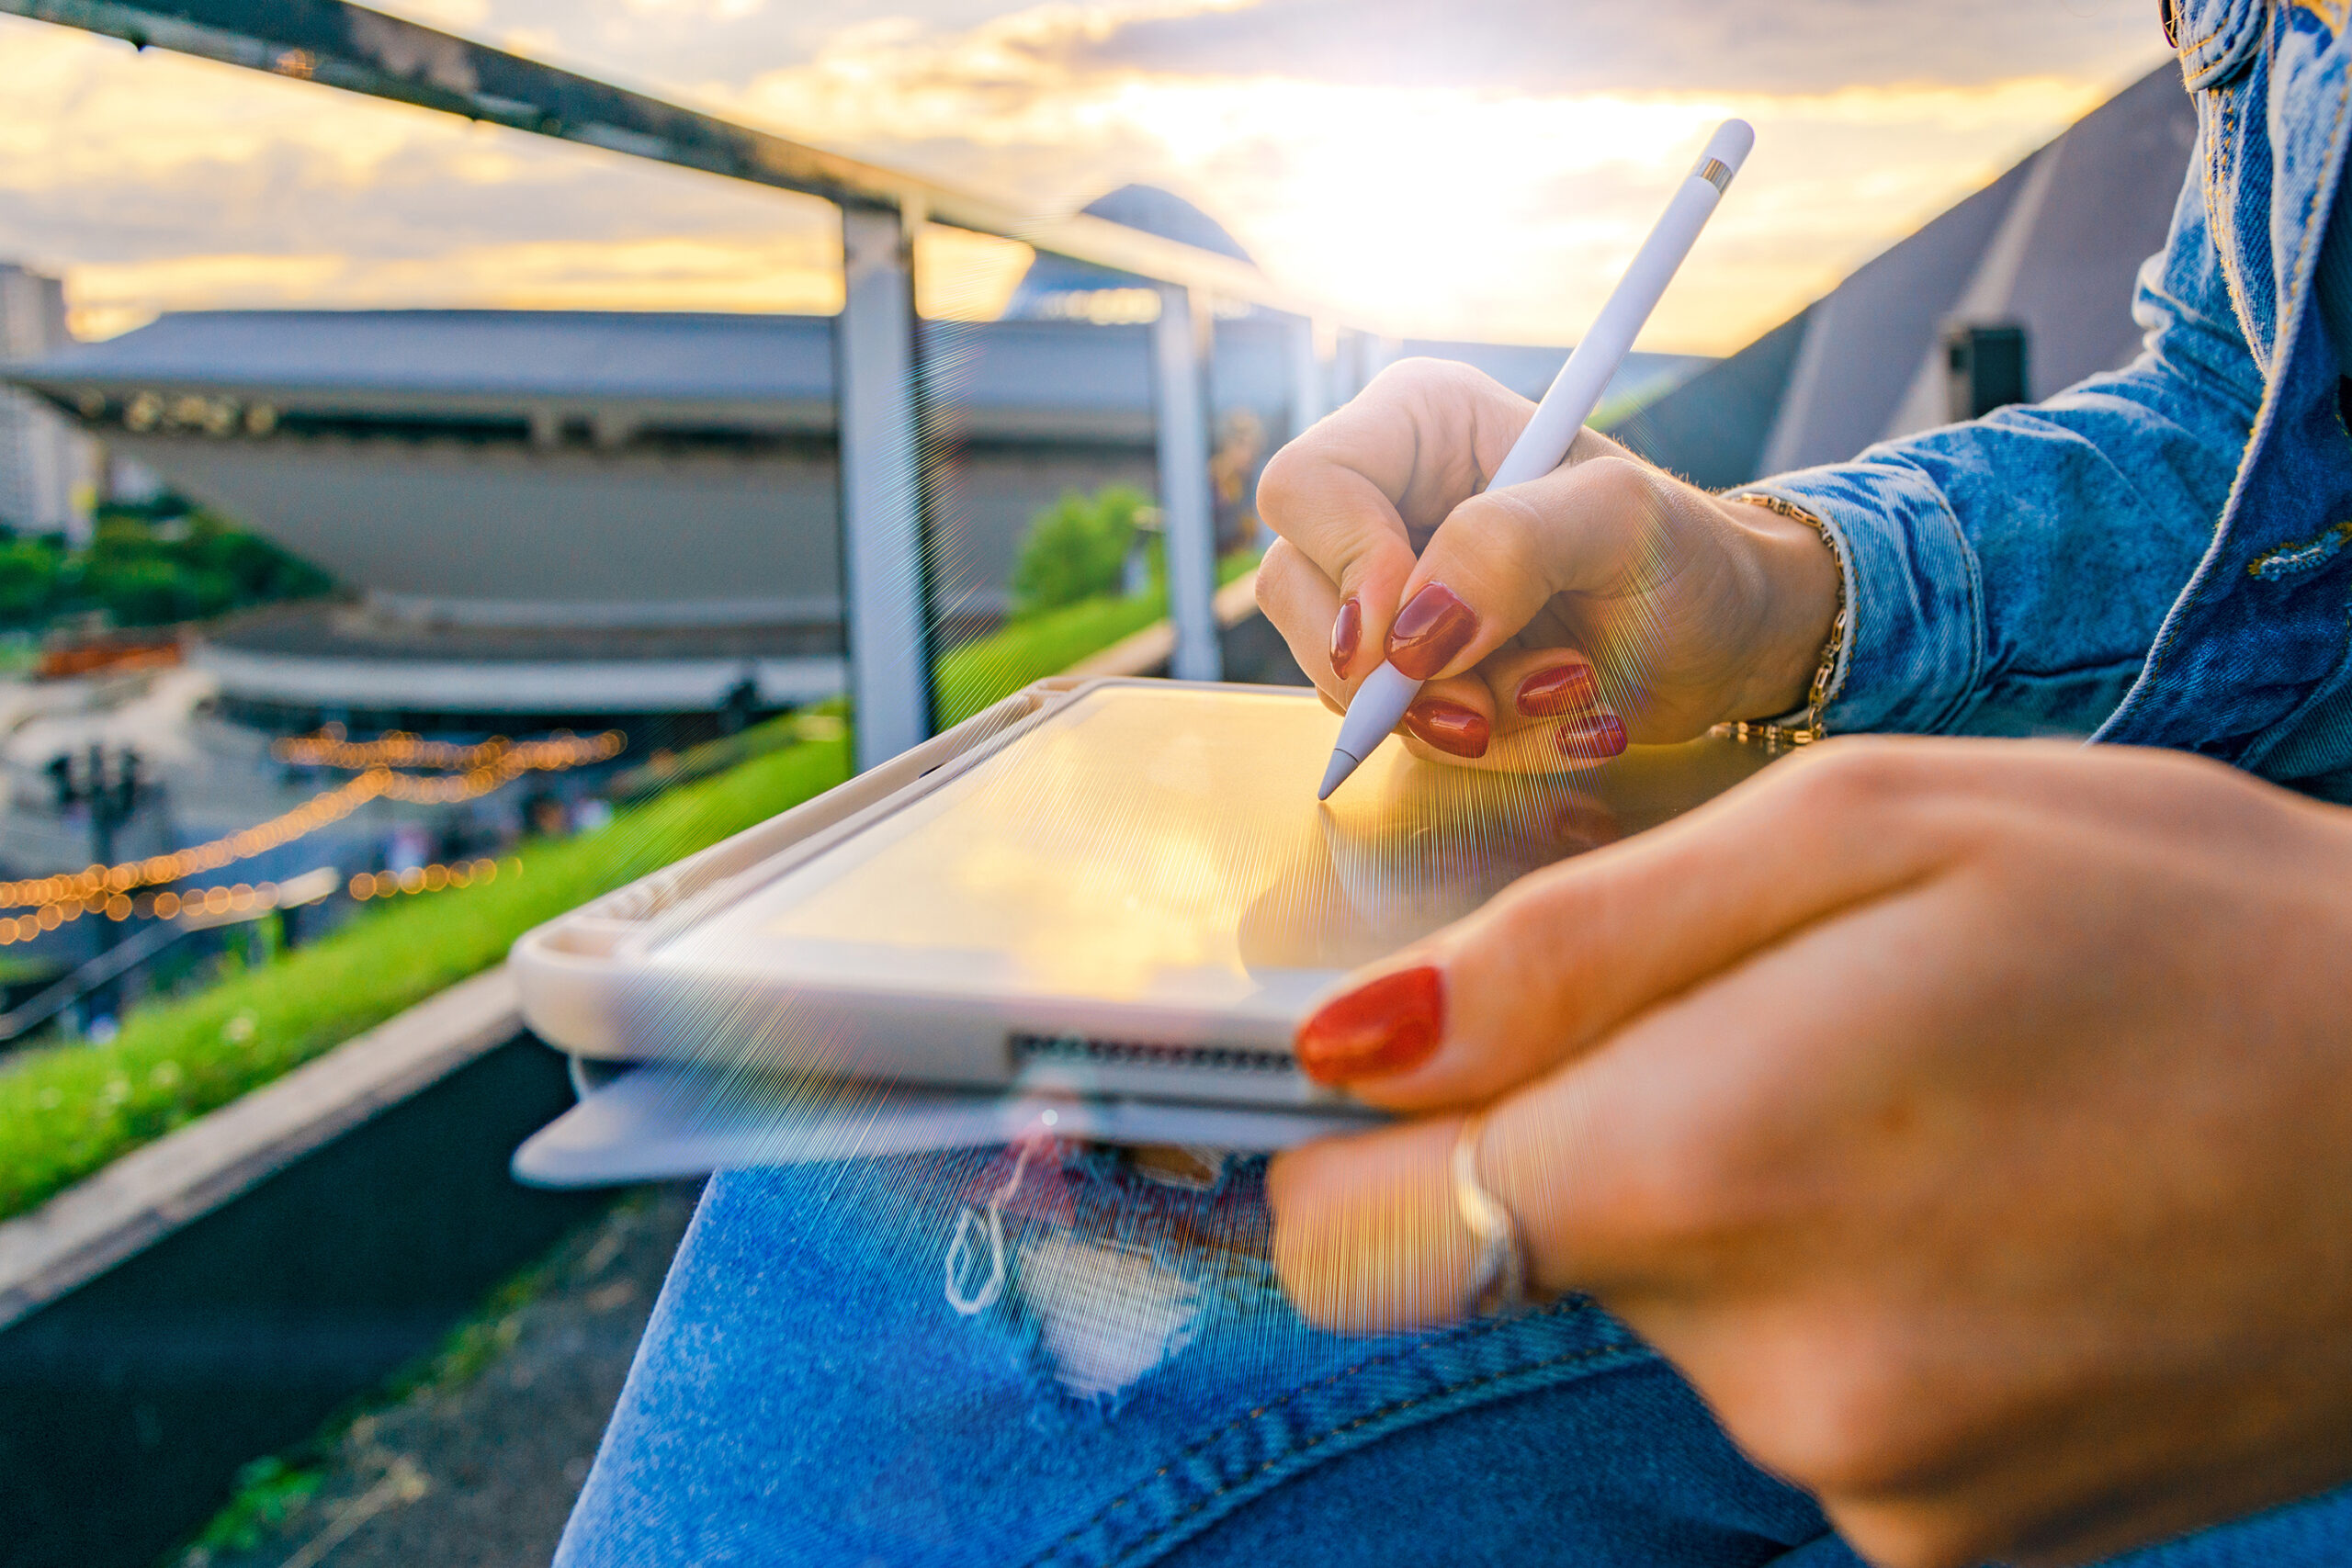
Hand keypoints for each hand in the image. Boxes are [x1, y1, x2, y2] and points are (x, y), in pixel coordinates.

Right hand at [1253, 357, 1838, 768]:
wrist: (1726, 640)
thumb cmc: (1686, 554)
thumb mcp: (1621, 523)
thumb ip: (1512, 547)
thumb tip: (1409, 630)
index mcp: (1417, 424)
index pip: (1306, 487)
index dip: (1346, 566)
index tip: (1416, 637)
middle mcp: (1385, 501)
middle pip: (1296, 590)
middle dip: (1392, 671)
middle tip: (1485, 705)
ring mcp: (1388, 593)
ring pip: (1335, 673)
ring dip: (1447, 714)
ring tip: (1558, 694)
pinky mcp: (1407, 667)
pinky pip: (1387, 725)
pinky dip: (1470, 743)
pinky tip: (1548, 720)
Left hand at [1268, 739, 2351, 1566]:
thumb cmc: (2187, 926)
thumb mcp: (1867, 831)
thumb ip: (1574, 950)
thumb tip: (1354, 1042)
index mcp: (1707, 1167)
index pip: (1358, 1230)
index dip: (1359, 1140)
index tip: (1428, 1064)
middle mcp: (1767, 1373)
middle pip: (1530, 1256)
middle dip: (1602, 1140)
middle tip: (1799, 1031)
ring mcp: (1873, 1485)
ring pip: (1681, 1321)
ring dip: (1748, 1212)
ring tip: (1939, 1113)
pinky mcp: (1964, 1552)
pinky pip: (1809, 1406)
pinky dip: (1854, 1310)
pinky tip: (1997, 1223)